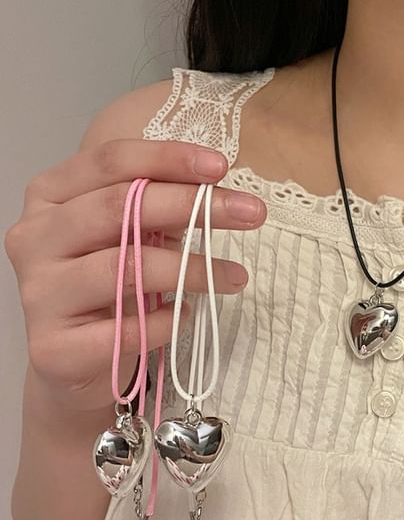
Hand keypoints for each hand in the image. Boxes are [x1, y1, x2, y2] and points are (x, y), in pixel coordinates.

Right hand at [4, 139, 266, 410]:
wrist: (73, 361)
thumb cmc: (108, 287)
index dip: (167, 158)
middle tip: (252, 213)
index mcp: (50, 198)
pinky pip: (128, 329)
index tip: (221, 166)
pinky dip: (169, 322)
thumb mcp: (127, 237)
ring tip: (236, 277)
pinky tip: (188, 316)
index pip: (109, 162)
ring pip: (127, 268)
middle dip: (193, 205)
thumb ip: (154, 209)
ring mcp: (39, 293)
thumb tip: (220, 190)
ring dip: (194, 270)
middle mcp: (34, 238)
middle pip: (119, 207)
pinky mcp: (53, 347)